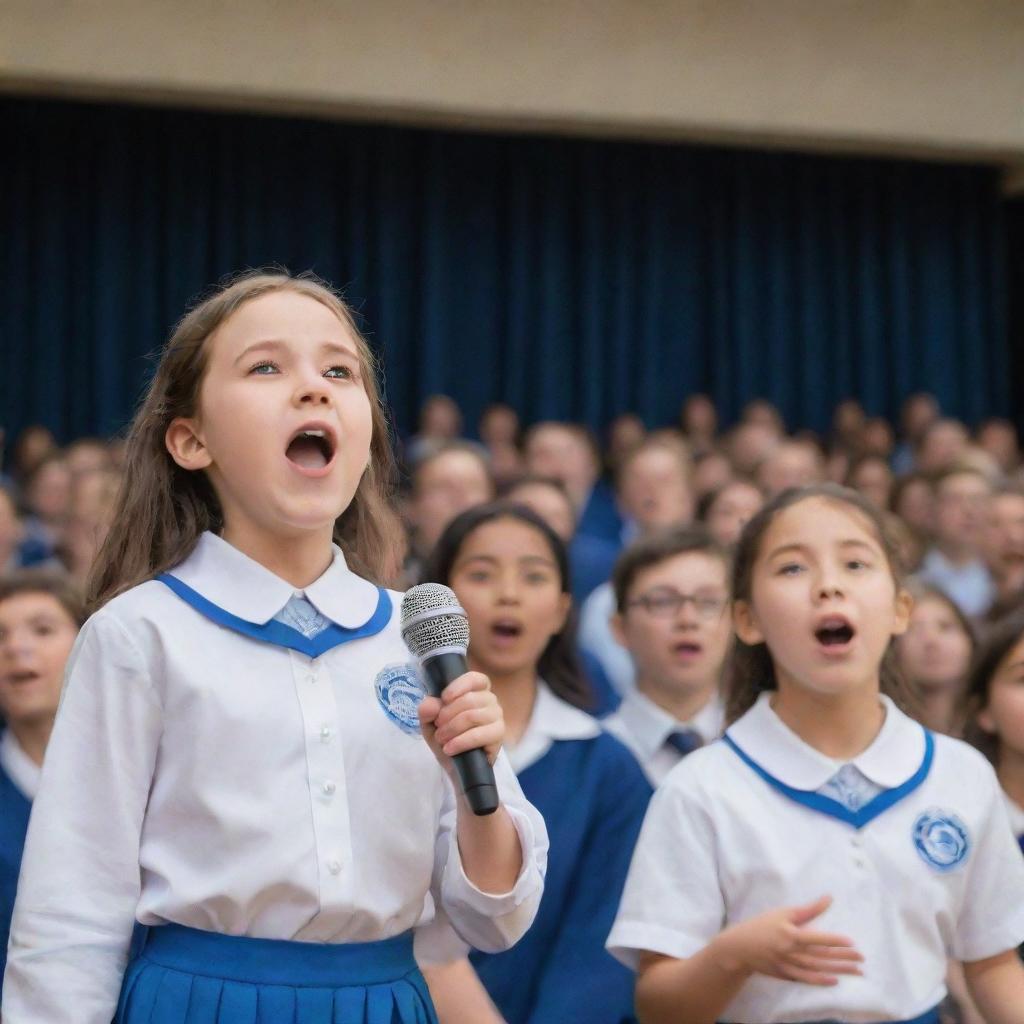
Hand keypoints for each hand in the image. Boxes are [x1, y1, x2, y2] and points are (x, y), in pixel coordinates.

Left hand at [418, 671, 503, 770]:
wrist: (454, 764)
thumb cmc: (445, 736)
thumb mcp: (429, 723)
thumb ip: (426, 710)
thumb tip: (431, 704)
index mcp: (476, 690)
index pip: (475, 679)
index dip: (459, 686)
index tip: (444, 699)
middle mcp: (490, 700)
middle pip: (470, 699)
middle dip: (447, 714)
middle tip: (437, 727)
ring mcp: (497, 718)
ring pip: (473, 716)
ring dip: (452, 729)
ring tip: (441, 739)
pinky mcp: (498, 736)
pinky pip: (480, 735)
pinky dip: (461, 742)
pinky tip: (450, 748)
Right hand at [713, 895, 862, 985]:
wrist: (740, 947)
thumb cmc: (762, 925)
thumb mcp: (783, 913)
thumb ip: (808, 910)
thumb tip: (828, 898)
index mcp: (790, 935)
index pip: (817, 939)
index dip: (834, 940)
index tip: (852, 942)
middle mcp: (791, 952)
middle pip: (822, 957)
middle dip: (843, 958)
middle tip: (862, 959)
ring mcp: (789, 966)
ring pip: (818, 970)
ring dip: (838, 971)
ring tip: (857, 971)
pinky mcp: (787, 975)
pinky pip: (807, 979)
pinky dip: (821, 981)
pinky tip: (835, 979)